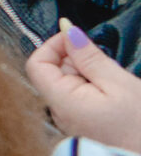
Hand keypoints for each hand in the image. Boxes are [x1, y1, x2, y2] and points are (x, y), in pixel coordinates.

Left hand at [29, 21, 140, 149]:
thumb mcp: (119, 83)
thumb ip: (89, 56)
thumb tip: (66, 29)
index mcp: (62, 102)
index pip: (36, 64)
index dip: (53, 46)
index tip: (77, 39)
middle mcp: (59, 114)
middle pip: (51, 73)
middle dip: (75, 60)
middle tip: (105, 66)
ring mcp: (70, 122)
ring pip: (66, 84)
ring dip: (86, 74)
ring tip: (113, 85)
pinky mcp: (82, 126)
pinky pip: (78, 98)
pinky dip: (92, 88)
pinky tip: (113, 96)